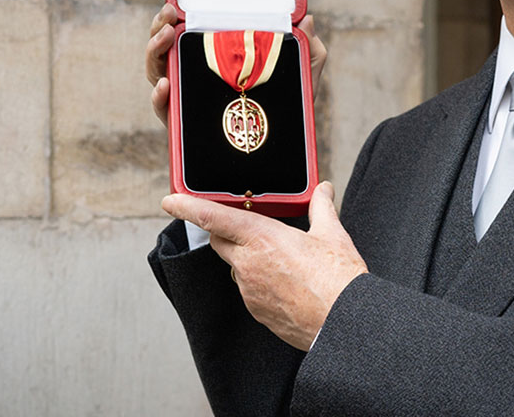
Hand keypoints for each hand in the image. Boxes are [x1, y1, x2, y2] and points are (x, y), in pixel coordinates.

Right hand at [144, 0, 328, 126]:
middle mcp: (194, 70)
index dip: (174, 4)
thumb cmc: (286, 104)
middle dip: (160, 22)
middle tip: (171, 12)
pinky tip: (166, 85)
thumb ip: (307, 47)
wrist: (281, 149)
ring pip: (156, 68)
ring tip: (166, 36)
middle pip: (165, 42)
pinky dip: (158, 96)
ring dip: (154, 49)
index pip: (189, 24)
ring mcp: (186, 95)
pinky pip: (162, 109)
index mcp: (215, 52)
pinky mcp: (183, 123)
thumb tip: (309, 20)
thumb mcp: (302, 72)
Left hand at [161, 182, 366, 350]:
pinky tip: (285, 281)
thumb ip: (322, 208)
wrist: (343, 322)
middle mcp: (248, 264)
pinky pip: (248, 289)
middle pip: (219, 240)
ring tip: (280, 257)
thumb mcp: (332, 234)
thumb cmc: (338, 278)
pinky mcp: (256, 311)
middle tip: (241, 222)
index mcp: (262, 238)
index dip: (187, 206)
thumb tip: (323, 190)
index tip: (170, 200)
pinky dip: (259, 280)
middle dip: (224, 229)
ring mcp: (250, 291)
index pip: (214, 218)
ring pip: (236, 266)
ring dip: (247, 257)